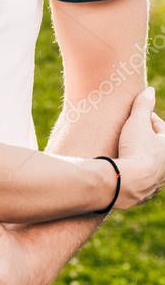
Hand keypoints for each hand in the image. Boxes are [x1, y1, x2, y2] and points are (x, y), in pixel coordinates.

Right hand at [115, 87, 164, 208]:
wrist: (127, 182)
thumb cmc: (136, 150)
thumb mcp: (137, 122)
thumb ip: (143, 105)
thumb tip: (150, 89)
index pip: (160, 128)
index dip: (147, 119)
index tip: (135, 115)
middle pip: (156, 147)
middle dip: (144, 139)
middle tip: (129, 132)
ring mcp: (158, 182)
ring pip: (150, 165)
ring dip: (140, 157)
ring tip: (124, 150)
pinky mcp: (146, 194)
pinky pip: (142, 180)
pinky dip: (135, 173)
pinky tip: (124, 170)